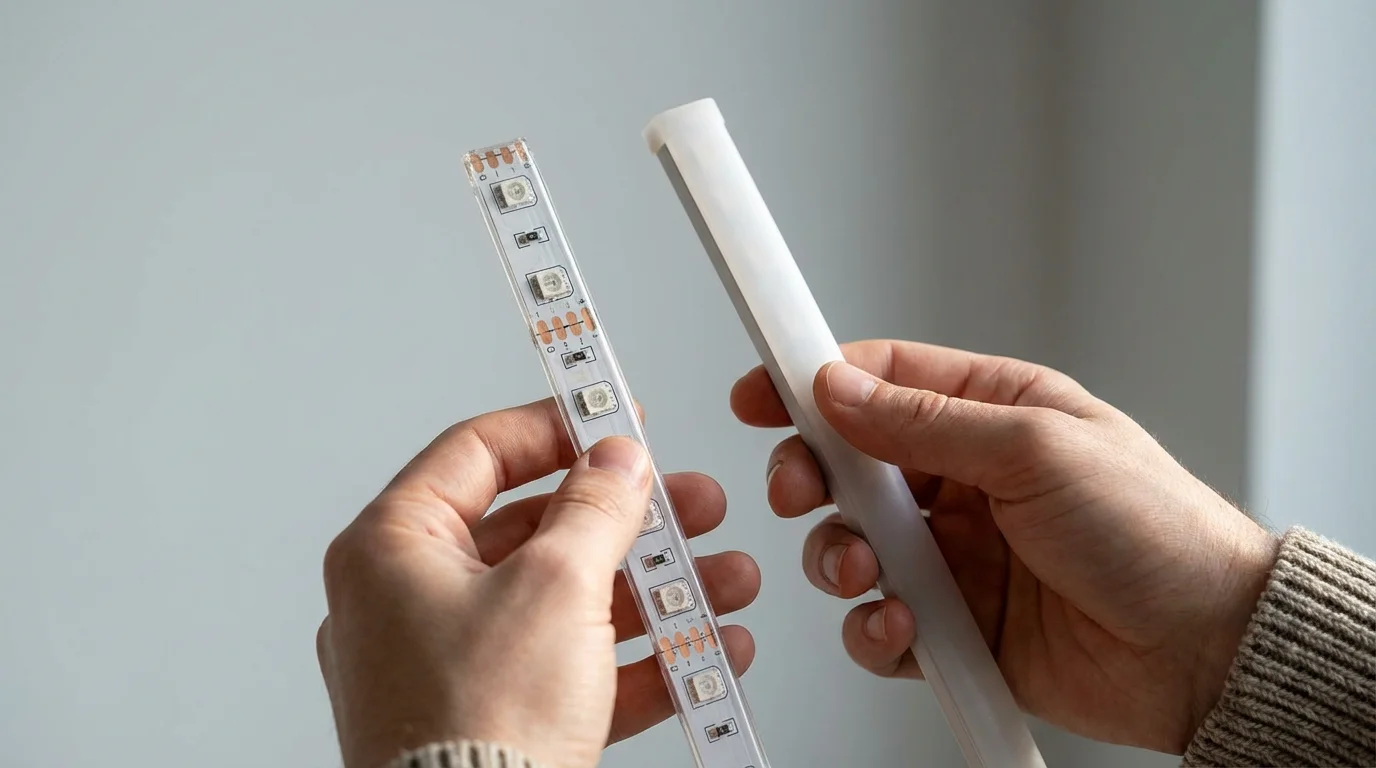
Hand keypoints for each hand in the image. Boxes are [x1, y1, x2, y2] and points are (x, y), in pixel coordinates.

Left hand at [317, 399, 759, 767]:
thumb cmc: (475, 726)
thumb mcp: (556, 585)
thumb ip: (596, 507)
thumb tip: (616, 459)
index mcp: (393, 549)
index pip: (479, 452)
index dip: (556, 428)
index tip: (613, 420)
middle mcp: (409, 602)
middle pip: (539, 532)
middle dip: (632, 523)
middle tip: (687, 506)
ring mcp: (450, 666)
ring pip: (567, 603)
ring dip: (654, 591)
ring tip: (721, 579)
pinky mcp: (492, 719)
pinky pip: (572, 671)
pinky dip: (639, 659)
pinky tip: (703, 650)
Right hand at [731, 340, 1277, 753]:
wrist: (1207, 651)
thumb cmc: (1158, 532)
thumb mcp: (1038, 448)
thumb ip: (927, 421)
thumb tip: (841, 387)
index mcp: (993, 414)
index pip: (882, 381)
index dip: (815, 382)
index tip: (762, 390)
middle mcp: (965, 481)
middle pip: (850, 465)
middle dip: (813, 477)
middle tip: (803, 489)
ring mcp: (957, 556)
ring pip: (852, 545)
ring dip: (842, 557)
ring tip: (869, 569)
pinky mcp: (956, 626)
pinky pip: (880, 623)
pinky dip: (874, 628)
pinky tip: (902, 626)